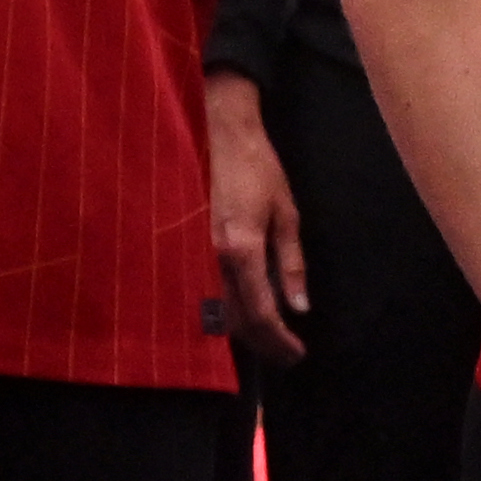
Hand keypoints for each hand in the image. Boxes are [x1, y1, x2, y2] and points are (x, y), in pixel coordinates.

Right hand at [201, 73, 312, 373]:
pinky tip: (236, 312)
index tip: (297, 354)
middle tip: (285, 353)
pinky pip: (198, 289)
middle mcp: (210, 256)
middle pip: (233, 320)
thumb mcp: (286, 212)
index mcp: (241, 248)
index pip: (261, 312)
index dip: (279, 340)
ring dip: (239, 331)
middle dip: (261, 343)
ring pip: (212, 310)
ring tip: (265, 337)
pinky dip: (219, 309)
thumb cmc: (257, 165)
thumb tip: (299, 306)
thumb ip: (291, 262)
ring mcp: (190, 250)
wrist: (216, 127)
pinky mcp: (180, 243)